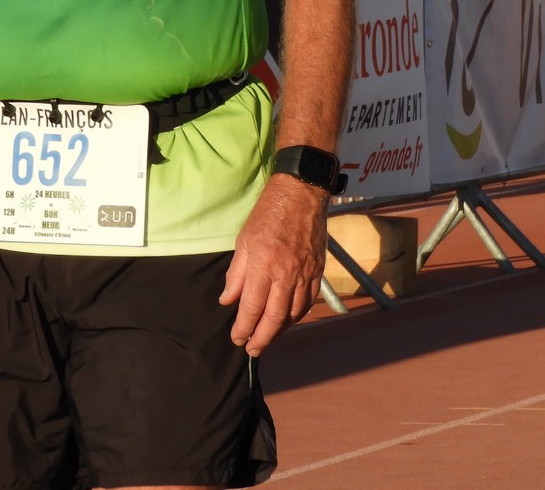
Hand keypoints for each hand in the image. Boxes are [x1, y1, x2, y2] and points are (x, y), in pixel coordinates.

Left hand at [220, 174, 330, 356]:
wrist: (301, 195)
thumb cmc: (267, 215)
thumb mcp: (243, 241)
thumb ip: (236, 274)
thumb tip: (227, 301)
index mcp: (263, 264)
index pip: (252, 306)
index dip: (243, 327)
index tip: (236, 338)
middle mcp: (285, 273)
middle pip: (274, 317)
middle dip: (262, 338)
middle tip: (252, 350)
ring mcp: (304, 274)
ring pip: (293, 313)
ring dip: (279, 331)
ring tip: (267, 339)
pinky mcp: (317, 271)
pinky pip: (307, 302)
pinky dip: (296, 316)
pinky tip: (287, 321)